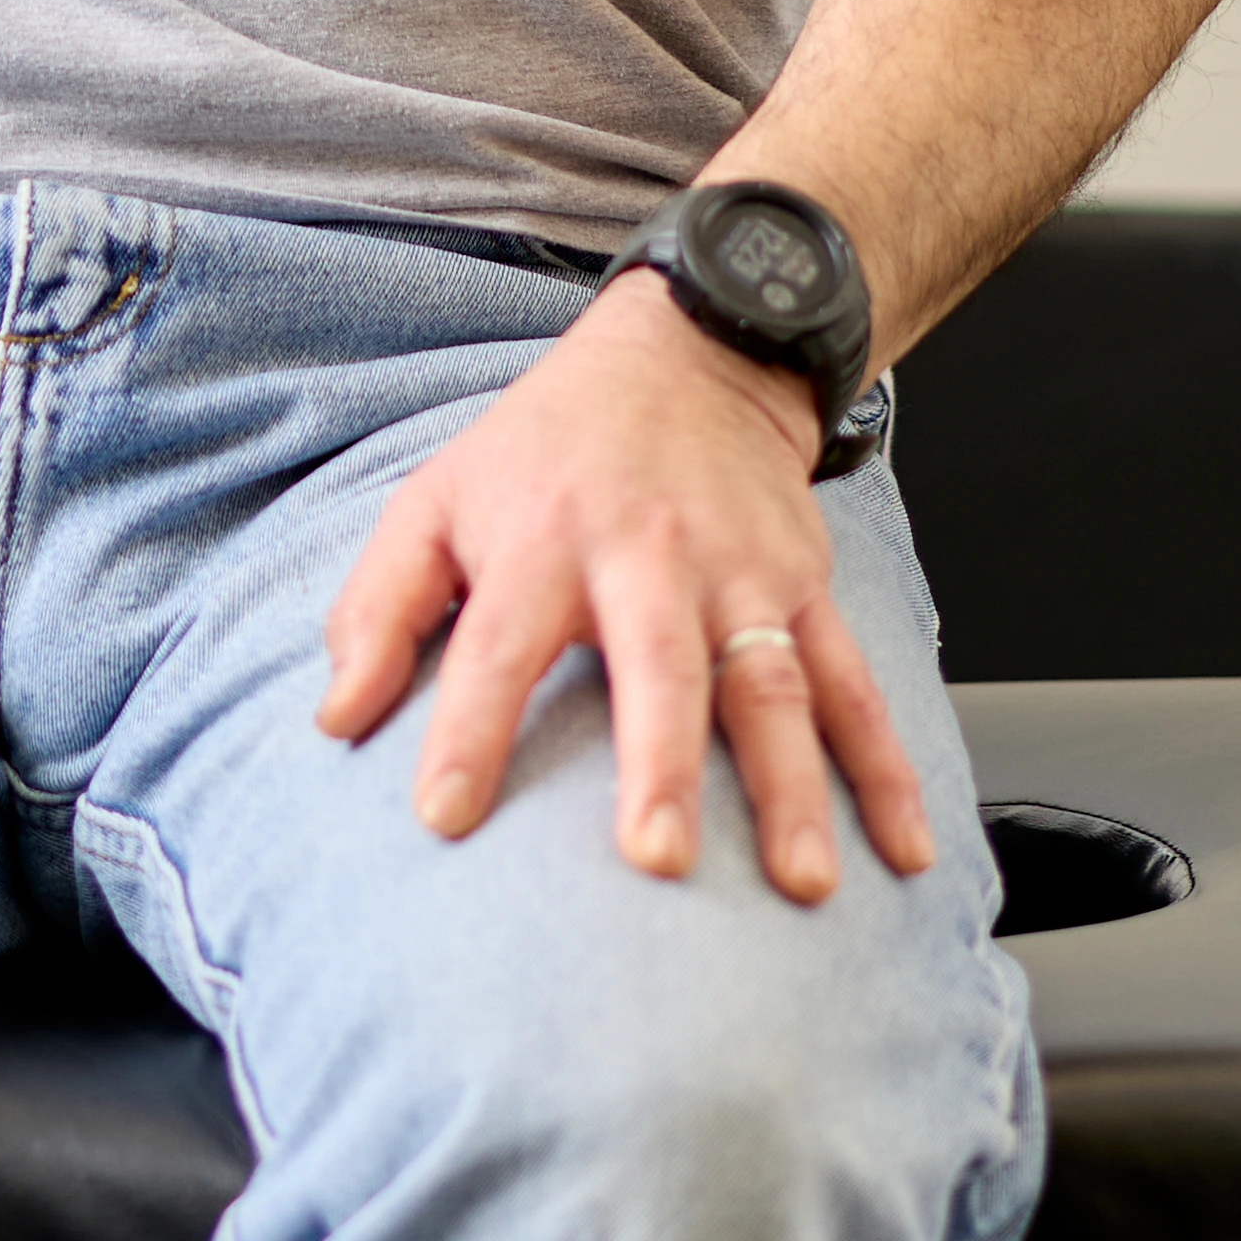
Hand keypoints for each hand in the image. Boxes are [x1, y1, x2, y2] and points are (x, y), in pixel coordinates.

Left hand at [315, 269, 937, 906]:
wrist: (683, 358)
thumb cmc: (543, 454)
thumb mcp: (435, 500)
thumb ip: (378, 609)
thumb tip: (334, 720)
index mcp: (542, 540)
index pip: (494, 645)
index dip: (465, 731)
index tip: (444, 819)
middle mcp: (647, 556)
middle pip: (657, 666)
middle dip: (659, 763)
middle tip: (656, 859)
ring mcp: (740, 575)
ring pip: (774, 686)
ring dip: (793, 786)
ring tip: (803, 881)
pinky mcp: (804, 589)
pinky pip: (855, 686)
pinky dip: (889, 769)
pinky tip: (907, 849)